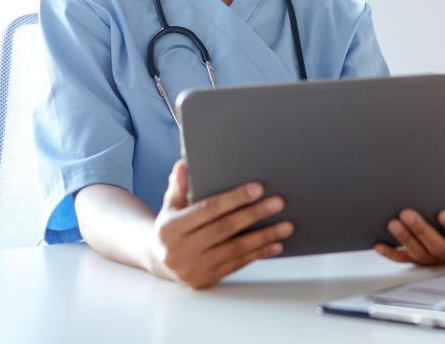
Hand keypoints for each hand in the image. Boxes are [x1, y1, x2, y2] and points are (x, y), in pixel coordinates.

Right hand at [148, 160, 293, 288]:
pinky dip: (258, 254)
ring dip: (263, 237)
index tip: (258, 189)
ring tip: (286, 226)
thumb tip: (184, 164)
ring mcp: (193, 268)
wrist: (159, 261)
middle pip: (224, 229)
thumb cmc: (171, 227)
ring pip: (235, 249)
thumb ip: (179, 185)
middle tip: (278, 203)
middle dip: (254, 215)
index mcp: (171, 228)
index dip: (234, 199)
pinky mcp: (206, 280)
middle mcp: (180, 250)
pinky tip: (275, 245)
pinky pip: (237, 264)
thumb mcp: (171, 205)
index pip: (208, 209)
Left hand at [375, 208, 444, 264]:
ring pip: (420, 254)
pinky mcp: (419, 262)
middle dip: (421, 230)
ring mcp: (435, 259)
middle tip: (408, 214)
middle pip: (439, 246)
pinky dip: (390, 252)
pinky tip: (380, 244)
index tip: (443, 214)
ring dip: (405, 238)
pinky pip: (404, 260)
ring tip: (393, 224)